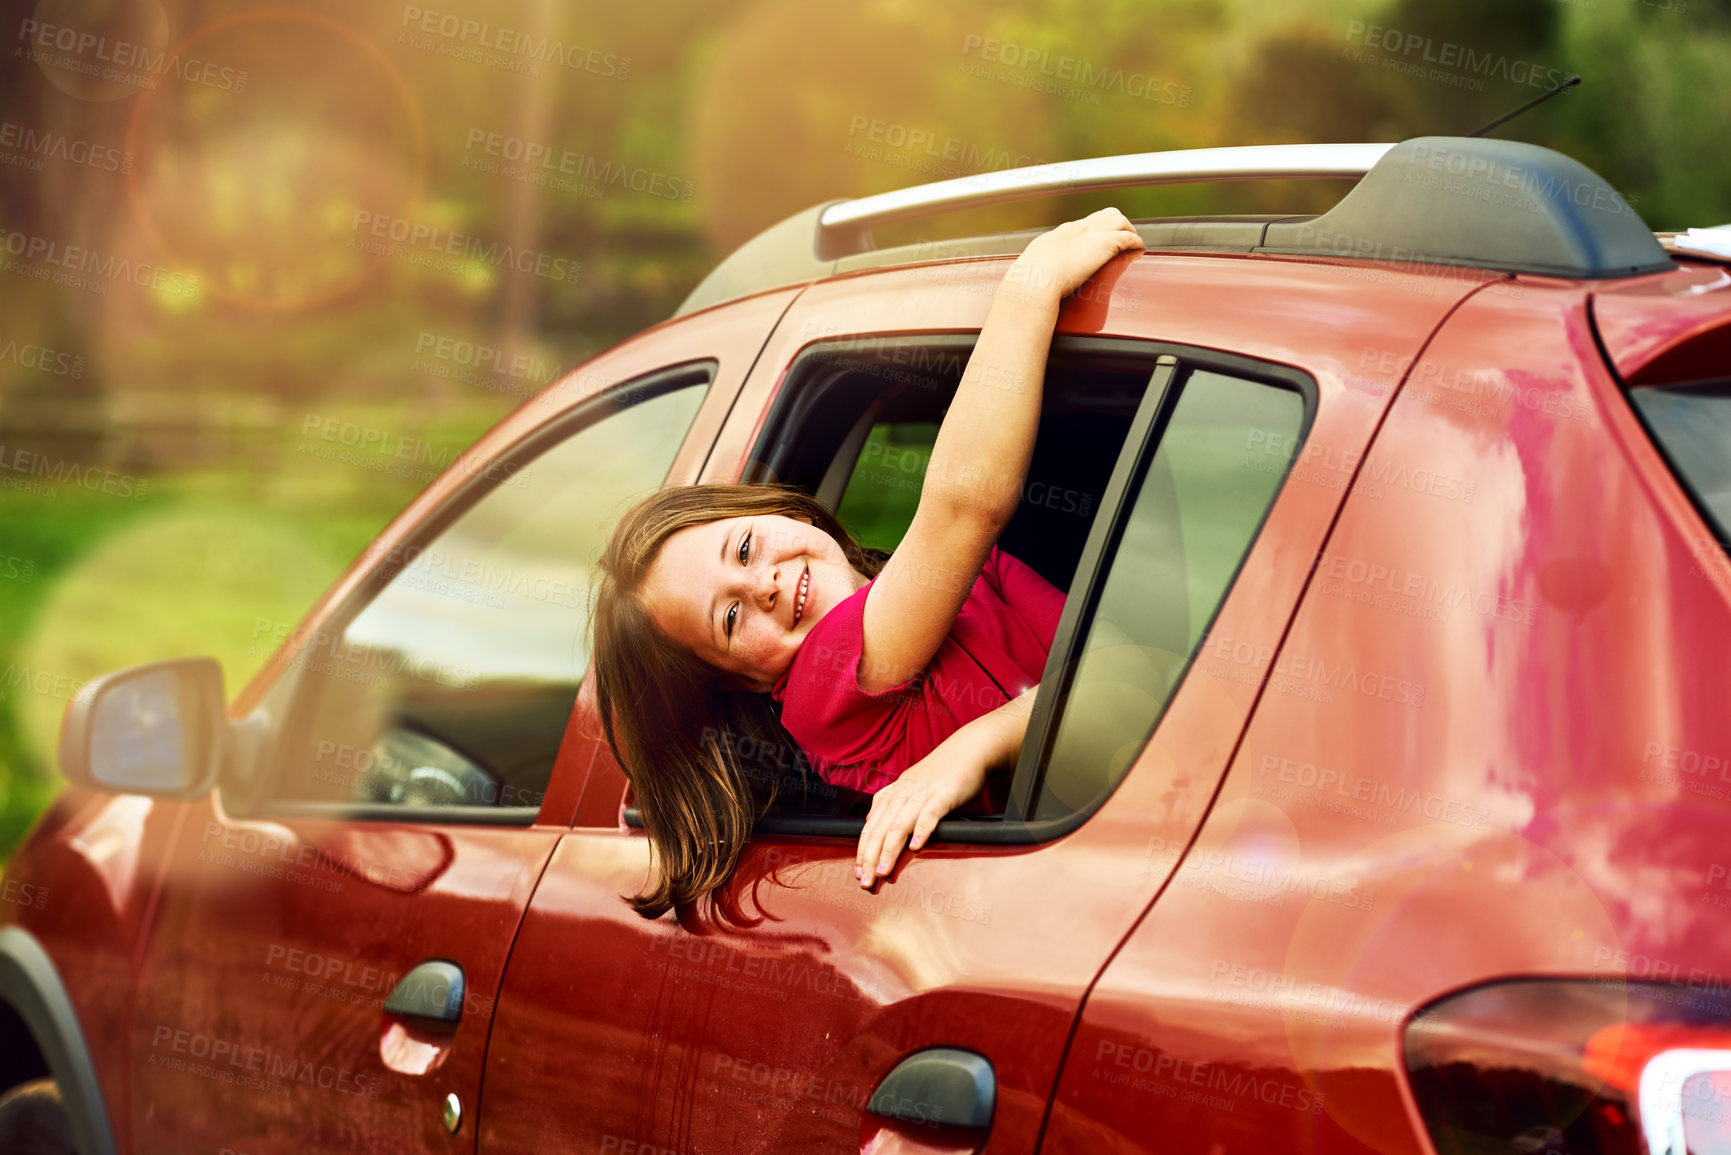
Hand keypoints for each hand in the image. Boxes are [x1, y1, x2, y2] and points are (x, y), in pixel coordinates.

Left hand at [854, 732, 990, 887]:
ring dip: (889, 850)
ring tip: (882, 871)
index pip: (871, 827)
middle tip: (865, 881)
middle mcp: (903, 794)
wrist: (969, 748)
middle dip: (870, 857)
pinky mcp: (943, 794)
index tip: (859, 872)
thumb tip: (871, 821)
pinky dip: (921, 830)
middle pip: (881, 830)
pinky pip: (929, 814)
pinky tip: (916, 846)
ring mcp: (922, 794)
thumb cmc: (942, 770)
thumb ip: (890, 802)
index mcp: (894, 793)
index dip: (863, 851)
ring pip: (899, 825)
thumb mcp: (910, 785)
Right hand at [1002, 207, 1144, 302]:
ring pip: (1118, 220)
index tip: (1100, 242)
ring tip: (1134, 244)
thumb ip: (1035, 273)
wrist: (1034, 281)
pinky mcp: (1104, 244)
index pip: (1082, 225)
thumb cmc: (1028, 284)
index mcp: (1058, 237)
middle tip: (1123, 239)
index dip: (1095, 232)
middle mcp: (1075, 230)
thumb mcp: (1030, 273)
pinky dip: (1136, 242)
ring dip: (1129, 230)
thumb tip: (1026, 283)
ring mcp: (1090, 234)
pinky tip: (1140, 250)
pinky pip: (1128, 237)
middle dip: (1115, 225)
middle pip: (1102, 215)